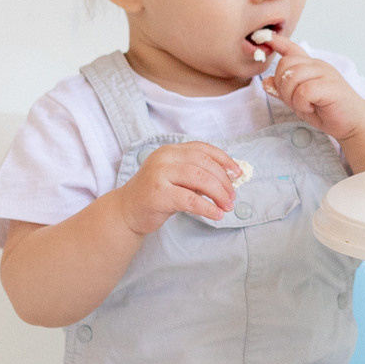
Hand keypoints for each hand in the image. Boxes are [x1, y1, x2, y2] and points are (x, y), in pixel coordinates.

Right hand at [113, 141, 245, 235]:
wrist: (126, 212)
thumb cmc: (156, 195)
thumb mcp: (177, 179)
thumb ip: (197, 175)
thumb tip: (229, 178)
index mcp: (170, 151)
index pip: (203, 149)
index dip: (224, 160)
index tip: (237, 173)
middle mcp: (164, 158)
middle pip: (204, 164)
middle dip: (223, 181)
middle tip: (232, 197)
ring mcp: (158, 174)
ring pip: (199, 179)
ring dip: (218, 193)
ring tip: (227, 206)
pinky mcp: (157, 194)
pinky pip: (190, 200)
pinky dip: (207, 207)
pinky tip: (216, 214)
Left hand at [254, 30, 364, 140]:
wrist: (353, 122)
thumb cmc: (327, 110)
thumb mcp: (300, 101)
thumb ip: (284, 91)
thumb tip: (266, 82)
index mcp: (311, 66)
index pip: (292, 49)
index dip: (277, 42)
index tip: (264, 36)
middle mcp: (317, 65)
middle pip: (285, 65)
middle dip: (283, 87)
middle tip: (295, 101)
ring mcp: (325, 73)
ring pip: (292, 77)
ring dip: (292, 97)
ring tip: (305, 105)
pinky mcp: (330, 86)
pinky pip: (303, 91)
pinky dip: (302, 103)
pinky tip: (312, 107)